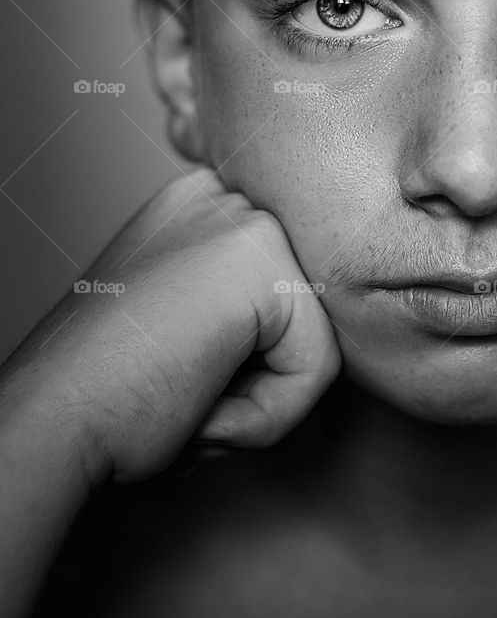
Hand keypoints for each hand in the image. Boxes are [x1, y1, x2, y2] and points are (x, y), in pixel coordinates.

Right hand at [1, 168, 340, 484]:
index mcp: (204, 205)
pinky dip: (268, 414)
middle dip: (260, 376)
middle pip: (309, 312)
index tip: (180, 365)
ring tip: (189, 395)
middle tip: (181, 387)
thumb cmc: (109, 393)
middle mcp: (225, 196)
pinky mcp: (262, 261)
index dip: (251, 355)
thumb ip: (243, 307)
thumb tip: (324, 315)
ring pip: (319, 342)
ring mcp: (244, 220)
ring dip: (264, 400)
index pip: (289, 290)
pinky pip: (317, 367)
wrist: (51, 421)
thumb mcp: (185, 322)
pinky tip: (201, 405)